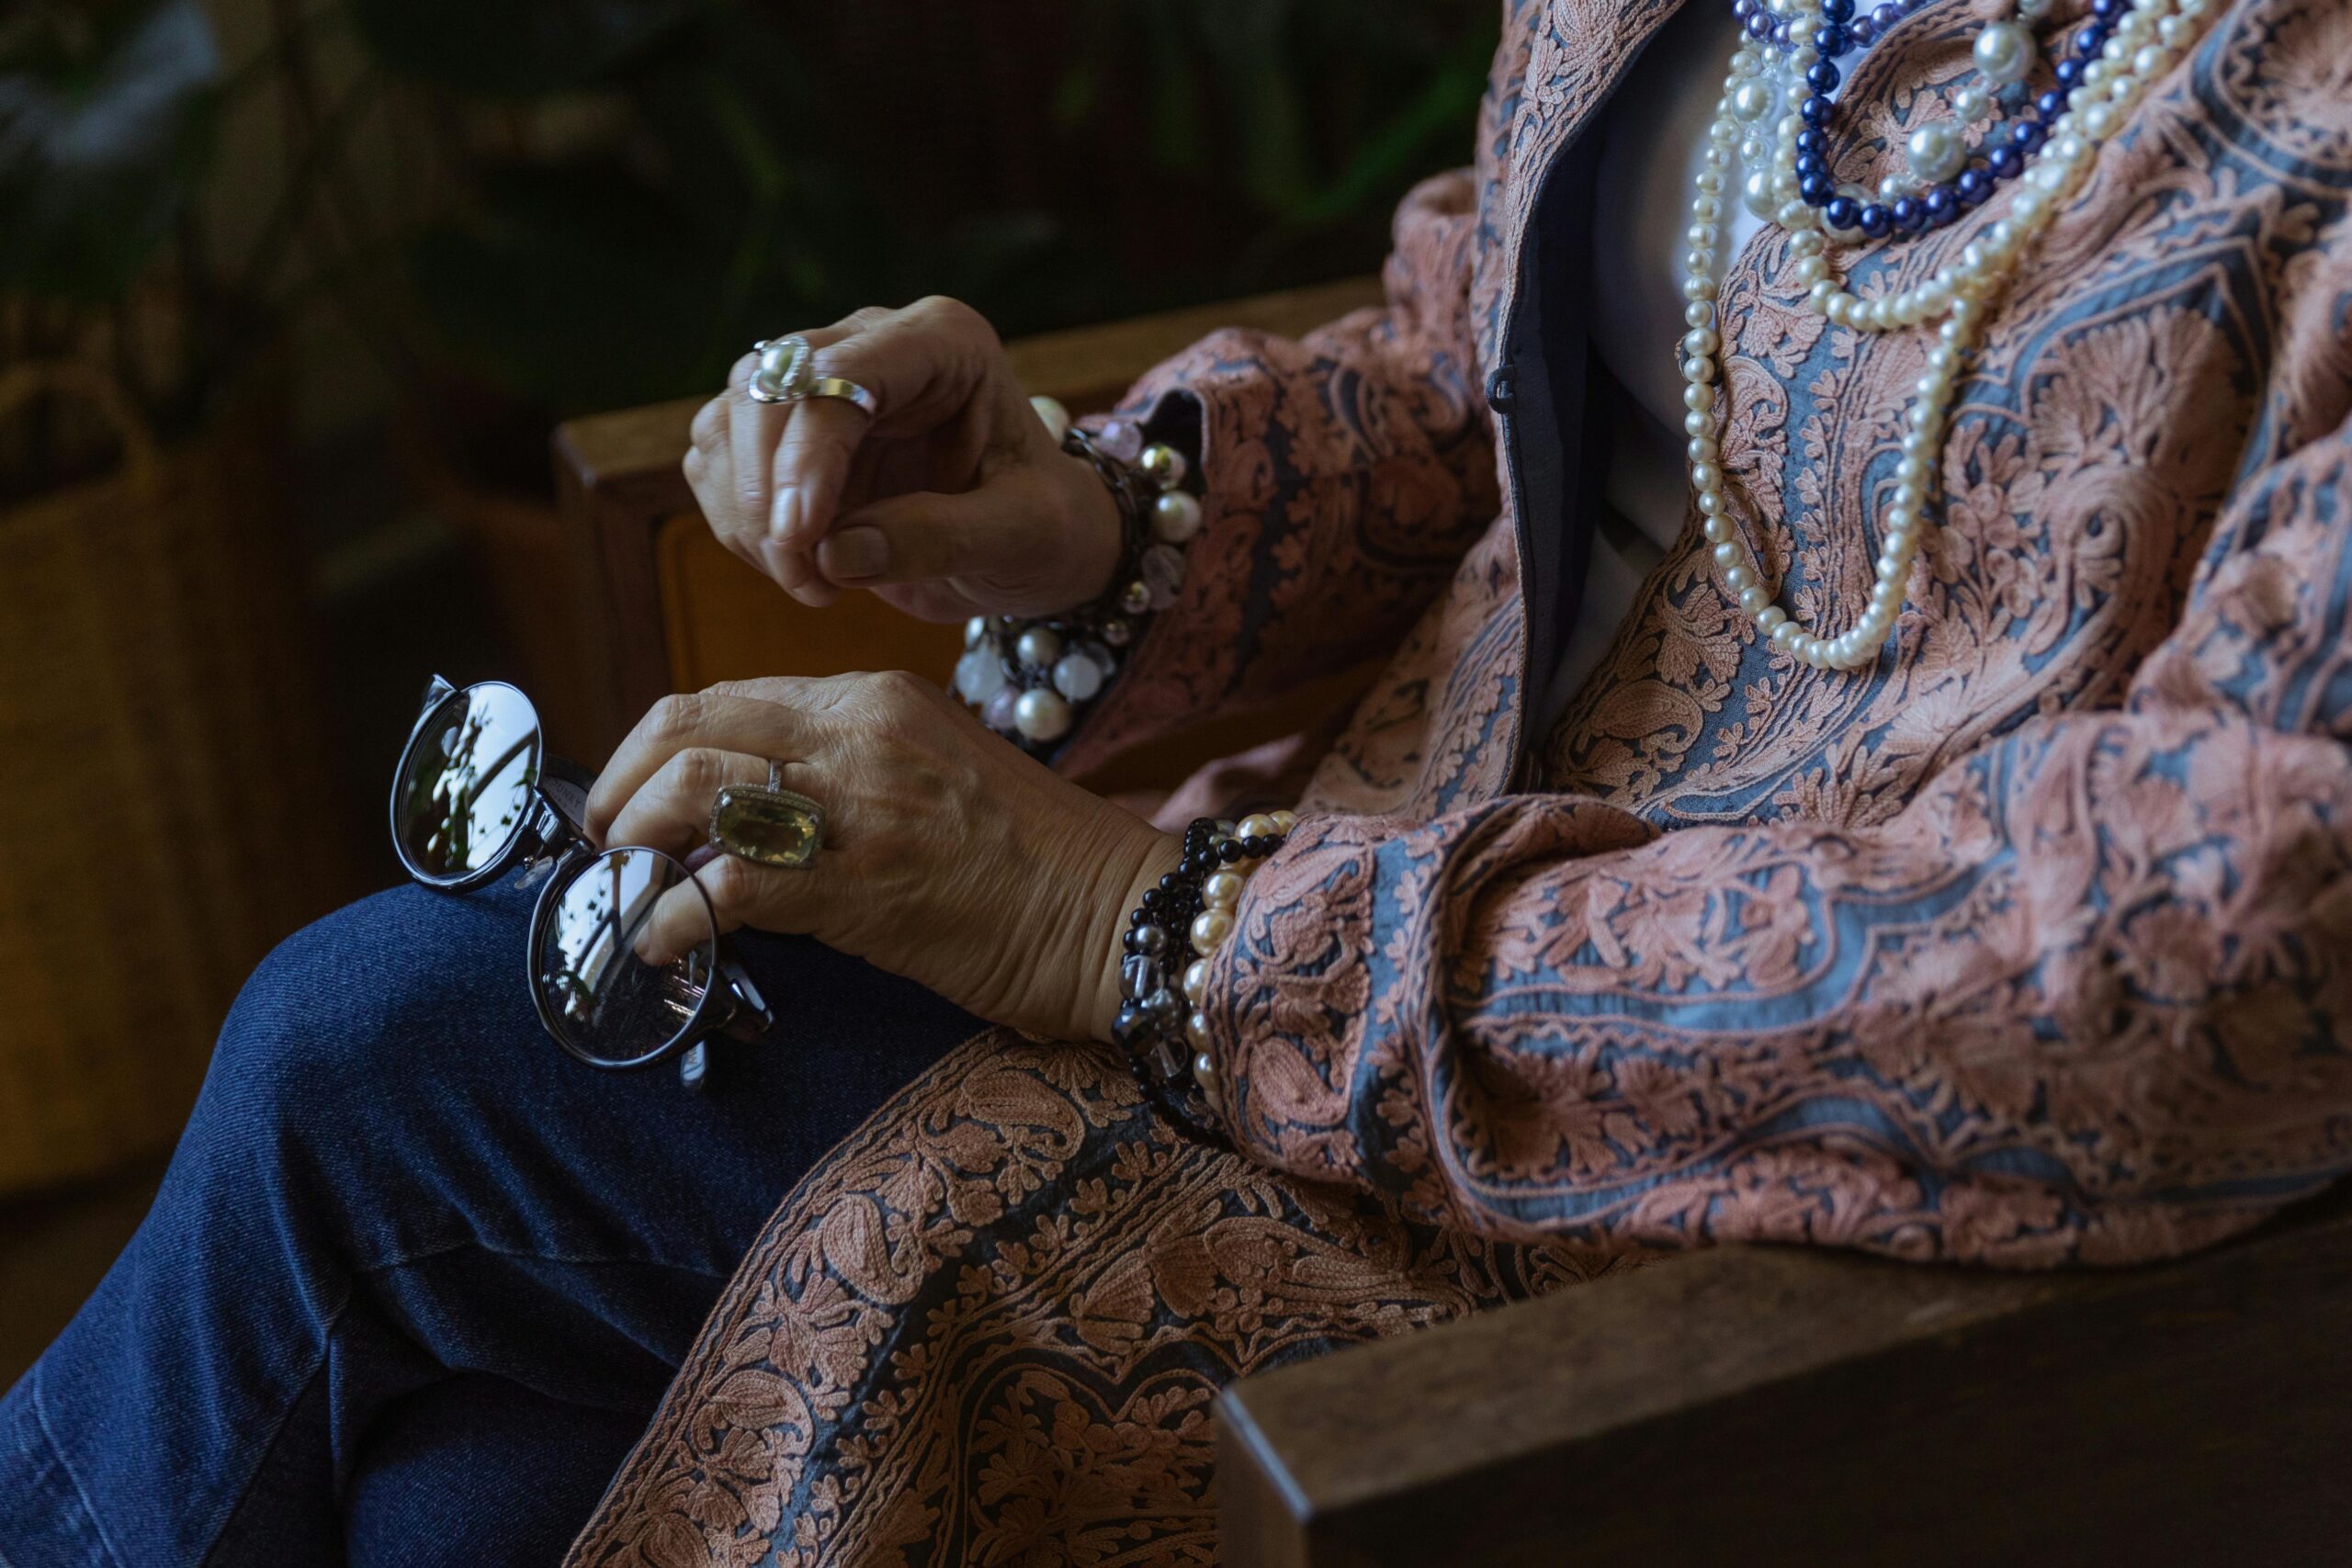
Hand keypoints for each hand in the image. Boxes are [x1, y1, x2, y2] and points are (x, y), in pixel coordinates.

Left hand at [584, 673, 1179, 1042]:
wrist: (1114, 912)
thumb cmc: (1031, 859)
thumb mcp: (931, 771)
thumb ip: (840, 772)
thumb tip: (734, 818)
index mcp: (876, 696)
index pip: (724, 696)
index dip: (656, 750)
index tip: (636, 799)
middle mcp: (860, 730)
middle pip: (686, 723)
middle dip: (621, 784)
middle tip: (611, 840)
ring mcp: (860, 802)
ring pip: (692, 784)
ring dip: (635, 839)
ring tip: (631, 885)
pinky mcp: (861, 884)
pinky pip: (725, 885)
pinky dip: (671, 915)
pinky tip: (666, 943)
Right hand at [682, 296, 1124, 620]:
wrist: (1030, 541)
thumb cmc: (1044, 525)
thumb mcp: (1022, 535)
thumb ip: (940, 538)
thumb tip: (834, 553)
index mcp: (943, 340)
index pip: (844, 375)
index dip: (810, 455)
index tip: (800, 537)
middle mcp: (870, 342)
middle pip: (768, 390)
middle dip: (769, 495)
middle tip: (810, 580)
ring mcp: (818, 380)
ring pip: (729, 423)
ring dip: (748, 515)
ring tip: (816, 583)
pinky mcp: (783, 431)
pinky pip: (718, 463)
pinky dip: (739, 525)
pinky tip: (801, 568)